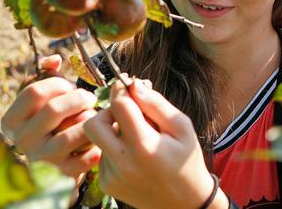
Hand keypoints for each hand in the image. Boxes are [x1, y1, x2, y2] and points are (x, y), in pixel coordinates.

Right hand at [0, 54, 100, 177]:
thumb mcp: (42, 96)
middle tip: (90, 99)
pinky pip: (88, 155)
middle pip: (54, 109)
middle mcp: (22, 142)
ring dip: (89, 119)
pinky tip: (98, 136)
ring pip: (74, 132)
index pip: (35, 92)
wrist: (59, 160)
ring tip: (93, 117)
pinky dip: (97, 143)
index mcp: (11, 121)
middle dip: (80, 98)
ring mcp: (42, 160)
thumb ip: (44, 72)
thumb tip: (55, 60)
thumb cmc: (52, 119)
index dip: (59, 84)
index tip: (70, 86)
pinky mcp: (63, 174)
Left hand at [83, 77, 221, 208]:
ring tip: (139, 139)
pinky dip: (116, 150)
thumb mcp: (182, 127)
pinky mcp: (107, 184)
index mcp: (144, 145)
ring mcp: (112, 176)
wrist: (185, 203)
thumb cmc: (187, 160)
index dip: (122, 90)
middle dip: (108, 111)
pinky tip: (135, 157)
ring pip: (100, 139)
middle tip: (127, 113)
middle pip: (94, 123)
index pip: (119, 105)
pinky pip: (103, 155)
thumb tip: (133, 84)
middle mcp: (123, 163)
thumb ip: (156, 104)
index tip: (128, 84)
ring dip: (115, 132)